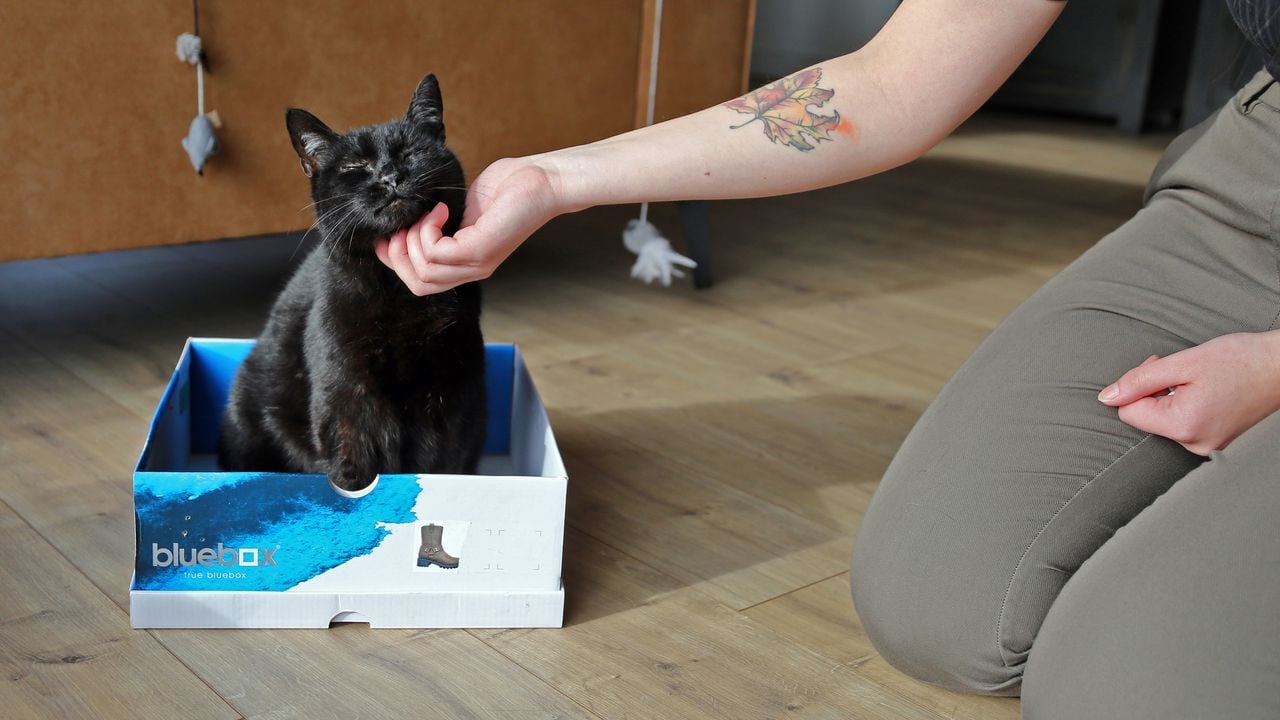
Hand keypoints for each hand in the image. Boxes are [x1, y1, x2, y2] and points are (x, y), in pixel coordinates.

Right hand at [374, 157, 561, 294]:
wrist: (541, 180)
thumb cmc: (505, 187)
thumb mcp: (460, 207)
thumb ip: (437, 221)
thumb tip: (403, 217)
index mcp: (464, 264)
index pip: (419, 283)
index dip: (394, 261)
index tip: (388, 233)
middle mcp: (471, 270)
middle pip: (418, 285)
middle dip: (398, 254)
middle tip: (405, 223)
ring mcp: (477, 263)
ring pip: (424, 271)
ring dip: (413, 238)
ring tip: (428, 213)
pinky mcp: (481, 250)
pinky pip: (436, 253)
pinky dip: (428, 228)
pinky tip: (441, 209)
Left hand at [1098, 332, 1279, 454]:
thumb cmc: (1240, 360)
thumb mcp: (1182, 363)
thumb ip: (1140, 380)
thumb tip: (1107, 398)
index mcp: (1184, 427)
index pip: (1129, 413)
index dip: (1137, 386)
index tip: (1158, 366)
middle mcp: (1195, 444)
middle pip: (1146, 419)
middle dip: (1153, 391)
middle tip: (1179, 370)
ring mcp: (1207, 446)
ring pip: (1163, 421)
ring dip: (1169, 397)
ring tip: (1198, 380)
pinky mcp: (1215, 440)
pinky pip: (1183, 424)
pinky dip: (1184, 405)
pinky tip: (1205, 390)